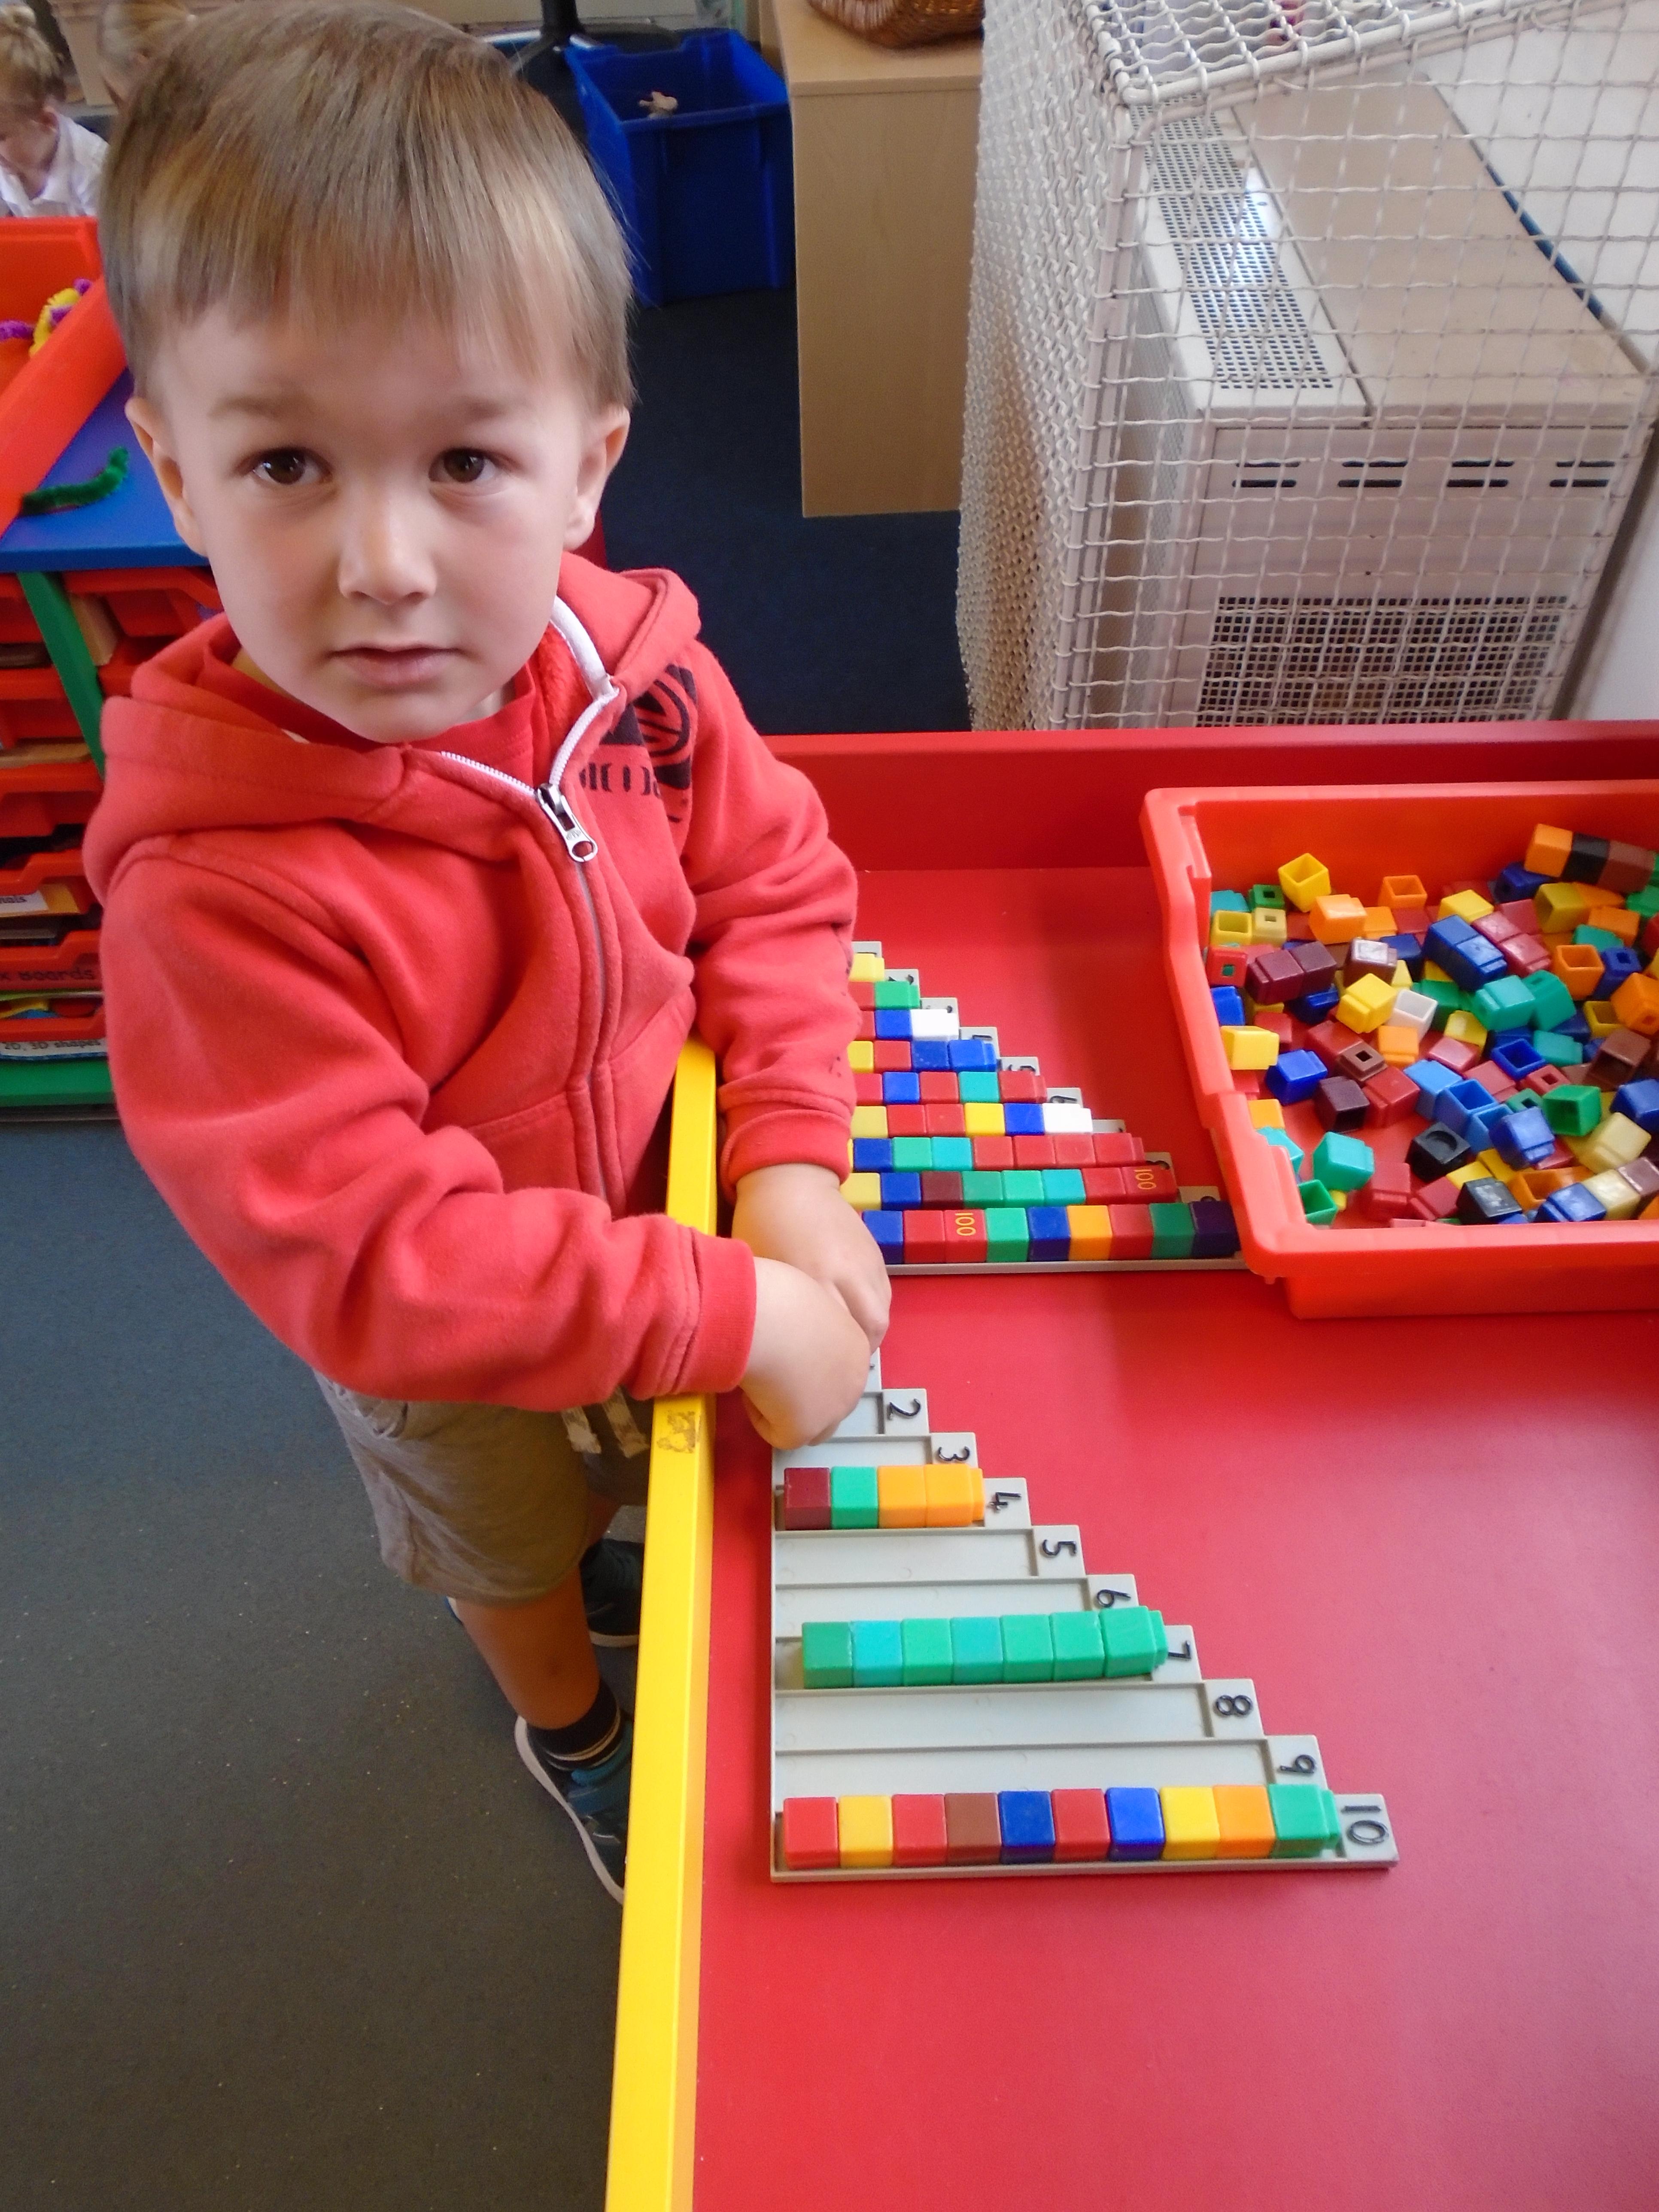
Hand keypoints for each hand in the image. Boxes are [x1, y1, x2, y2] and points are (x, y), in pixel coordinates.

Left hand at [731, 1162, 890, 1352]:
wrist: (791, 1180)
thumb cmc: (761, 1226)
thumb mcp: (763, 1273)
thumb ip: (780, 1309)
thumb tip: (782, 1346)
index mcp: (816, 1279)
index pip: (835, 1338)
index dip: (828, 1362)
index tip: (813, 1375)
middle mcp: (849, 1276)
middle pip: (869, 1331)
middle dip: (855, 1355)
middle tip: (834, 1365)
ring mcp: (867, 1265)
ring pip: (880, 1317)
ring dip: (865, 1336)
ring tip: (843, 1345)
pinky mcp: (876, 1255)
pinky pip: (883, 1296)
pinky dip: (871, 1313)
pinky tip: (852, 1316)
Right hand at [741, 1257, 872, 1448]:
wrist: (768, 1317)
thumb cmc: (780, 1298)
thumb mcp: (806, 1303)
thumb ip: (810, 1324)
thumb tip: (796, 1334)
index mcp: (858, 1346)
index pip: (839, 1374)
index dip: (808, 1370)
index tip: (783, 1355)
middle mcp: (854, 1381)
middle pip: (829, 1405)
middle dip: (802, 1396)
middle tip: (771, 1373)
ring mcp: (834, 1409)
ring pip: (807, 1425)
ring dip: (783, 1408)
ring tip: (760, 1377)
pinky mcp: (807, 1429)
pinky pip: (779, 1436)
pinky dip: (761, 1417)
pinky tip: (752, 1388)